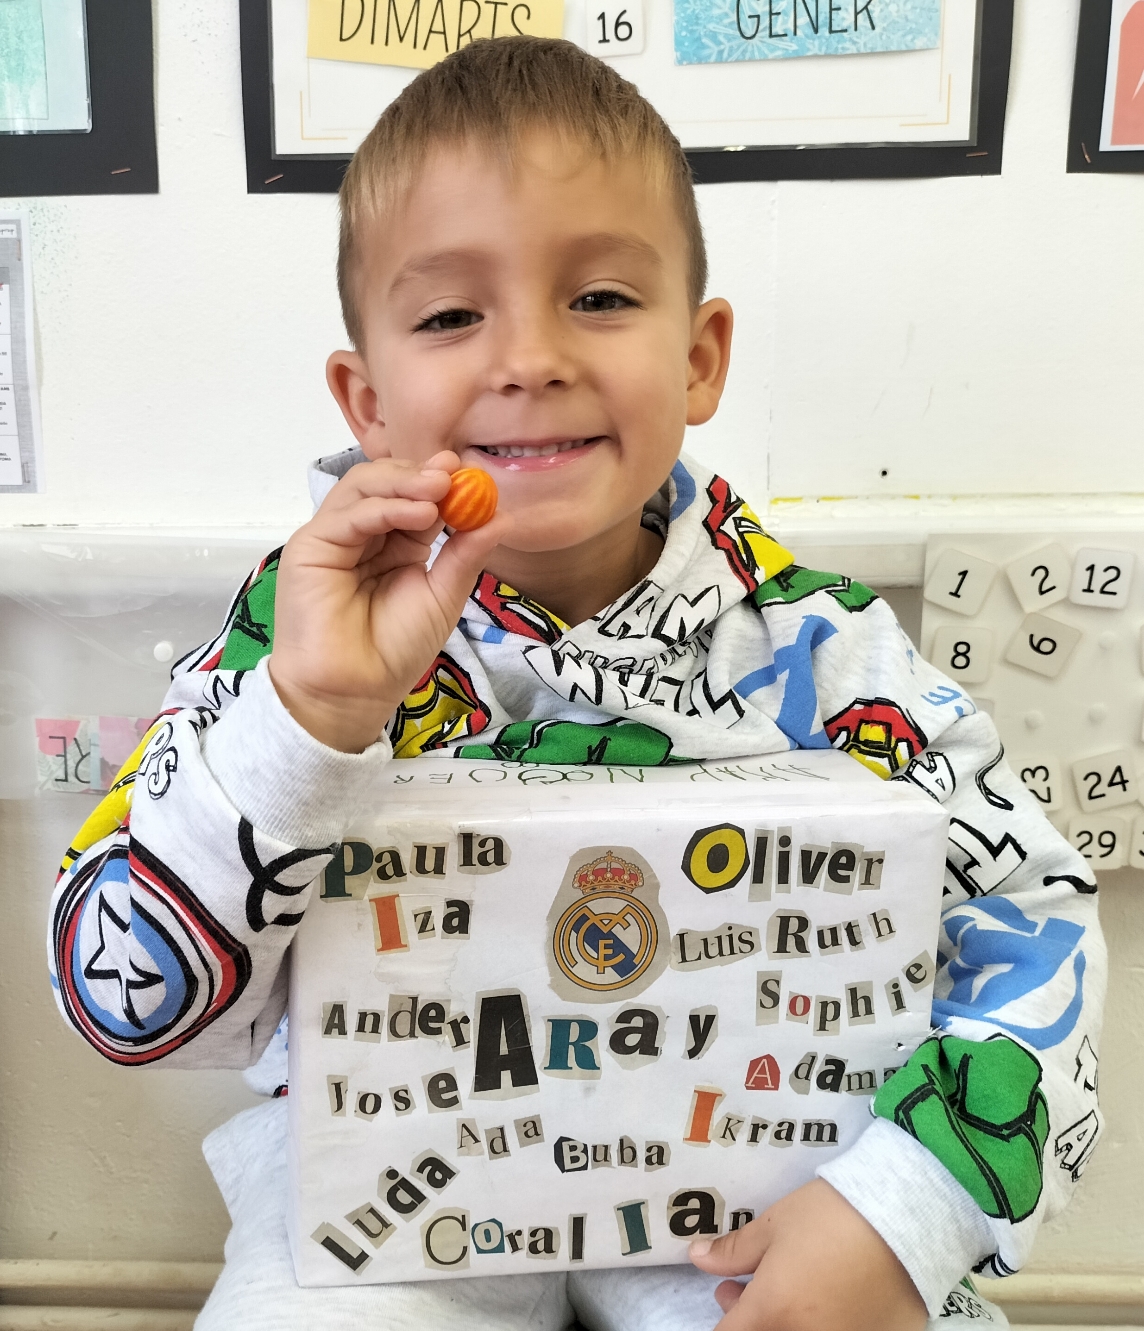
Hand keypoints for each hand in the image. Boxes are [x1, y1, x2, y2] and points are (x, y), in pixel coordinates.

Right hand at [270, 451, 506, 751]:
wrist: (353, 693)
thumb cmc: (394, 651)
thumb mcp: (442, 596)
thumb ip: (465, 555)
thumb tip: (500, 517)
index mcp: (393, 544)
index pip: (413, 498)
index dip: (438, 481)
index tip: (469, 471)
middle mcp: (362, 535)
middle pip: (384, 483)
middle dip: (420, 474)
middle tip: (453, 471)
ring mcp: (334, 538)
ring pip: (362, 489)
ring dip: (403, 483)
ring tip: (439, 490)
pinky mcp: (310, 548)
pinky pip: (348, 516)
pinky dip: (385, 507)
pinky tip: (419, 514)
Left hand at [689, 1179, 927, 1330]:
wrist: (902, 1218)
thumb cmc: (830, 1216)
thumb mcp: (774, 1226)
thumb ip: (734, 1251)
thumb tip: (697, 1258)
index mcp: (773, 1313)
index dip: (724, 1319)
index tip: (725, 1299)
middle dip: (748, 1320)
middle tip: (744, 1290)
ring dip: (783, 1321)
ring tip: (786, 1290)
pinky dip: (823, 1321)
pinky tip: (826, 1297)